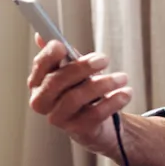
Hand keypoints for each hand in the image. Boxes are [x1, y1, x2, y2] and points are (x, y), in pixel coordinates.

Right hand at [27, 33, 132, 154]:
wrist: (97, 123)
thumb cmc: (82, 91)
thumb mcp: (73, 70)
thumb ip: (62, 55)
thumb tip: (41, 36)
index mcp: (39, 82)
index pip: (39, 66)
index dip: (49, 55)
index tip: (63, 45)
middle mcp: (43, 102)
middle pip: (56, 82)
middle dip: (81, 68)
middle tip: (103, 59)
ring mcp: (59, 118)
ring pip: (75, 98)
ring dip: (102, 84)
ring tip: (122, 77)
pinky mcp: (78, 130)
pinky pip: (95, 114)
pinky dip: (113, 101)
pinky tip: (126, 93)